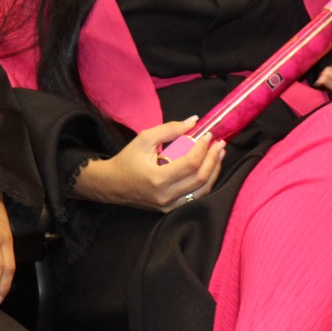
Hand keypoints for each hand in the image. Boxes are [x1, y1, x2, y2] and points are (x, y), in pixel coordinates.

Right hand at [72, 118, 225, 212]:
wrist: (111, 185)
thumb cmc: (127, 160)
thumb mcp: (144, 138)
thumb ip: (170, 129)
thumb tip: (194, 121)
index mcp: (157, 178)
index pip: (190, 164)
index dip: (203, 149)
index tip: (209, 135)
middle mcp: (165, 196)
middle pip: (200, 179)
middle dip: (214, 159)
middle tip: (220, 144)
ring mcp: (168, 205)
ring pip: (202, 191)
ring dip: (214, 171)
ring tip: (220, 154)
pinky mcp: (170, 209)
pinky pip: (195, 197)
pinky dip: (206, 182)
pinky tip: (210, 168)